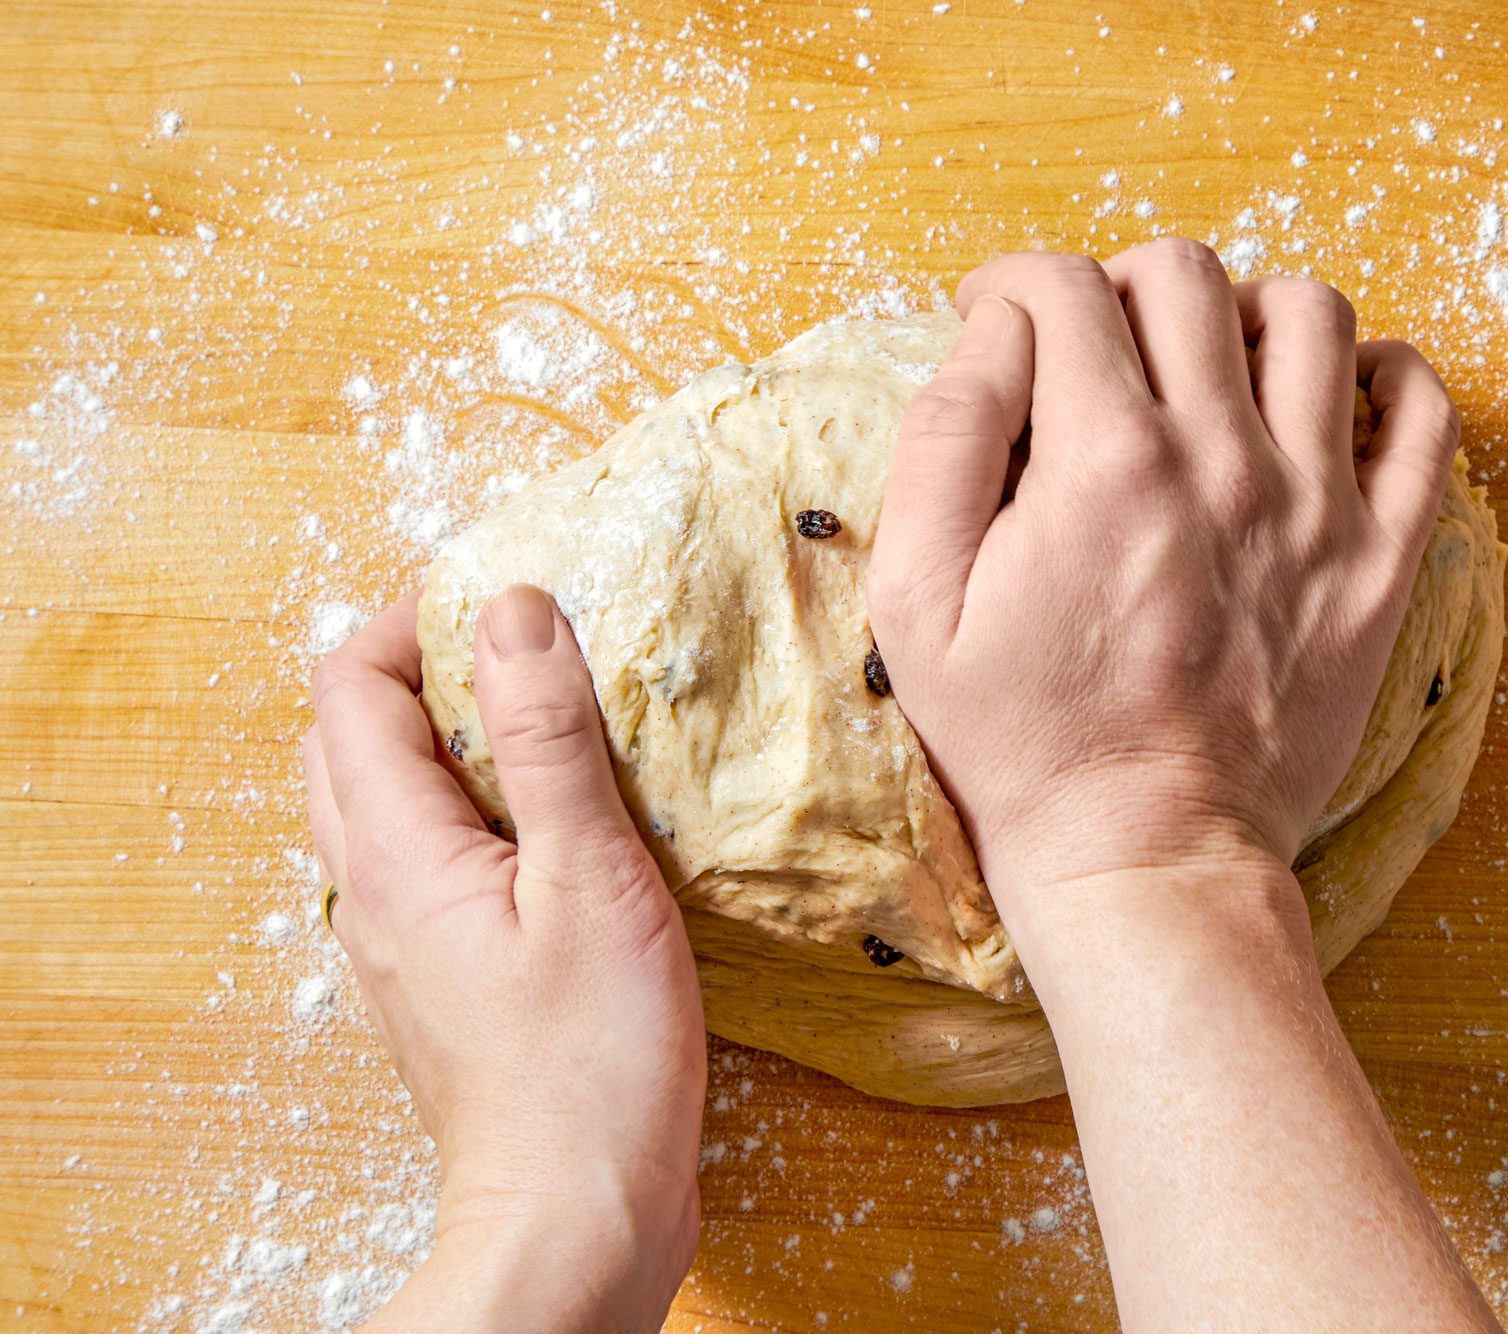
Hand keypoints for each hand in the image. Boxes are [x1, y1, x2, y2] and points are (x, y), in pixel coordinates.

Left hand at [304, 587, 705, 1330]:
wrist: (575, 1212)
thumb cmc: (591, 1057)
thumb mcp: (589, 875)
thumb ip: (548, 738)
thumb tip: (513, 609)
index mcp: (396, 851)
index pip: (349, 687)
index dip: (413, 621)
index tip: (505, 603)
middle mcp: (373, 890)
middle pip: (347, 740)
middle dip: (415, 673)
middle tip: (520, 657)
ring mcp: (398, 942)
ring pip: (382, 804)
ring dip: (441, 746)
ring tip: (545, 732)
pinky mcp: (438, 980)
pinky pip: (423, 863)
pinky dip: (467, 814)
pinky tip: (554, 833)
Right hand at [868, 239, 1458, 905]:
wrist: (1147, 853)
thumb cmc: (1022, 738)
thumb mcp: (918, 602)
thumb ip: (944, 439)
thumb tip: (995, 330)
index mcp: (1104, 463)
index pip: (1064, 289)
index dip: (1012, 283)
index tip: (996, 317)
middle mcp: (1223, 462)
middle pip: (1183, 275)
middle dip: (1117, 284)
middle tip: (1092, 345)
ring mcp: (1319, 508)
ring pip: (1310, 313)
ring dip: (1244, 310)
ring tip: (1207, 364)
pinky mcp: (1380, 561)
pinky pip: (1423, 415)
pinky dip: (1386, 374)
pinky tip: (1333, 392)